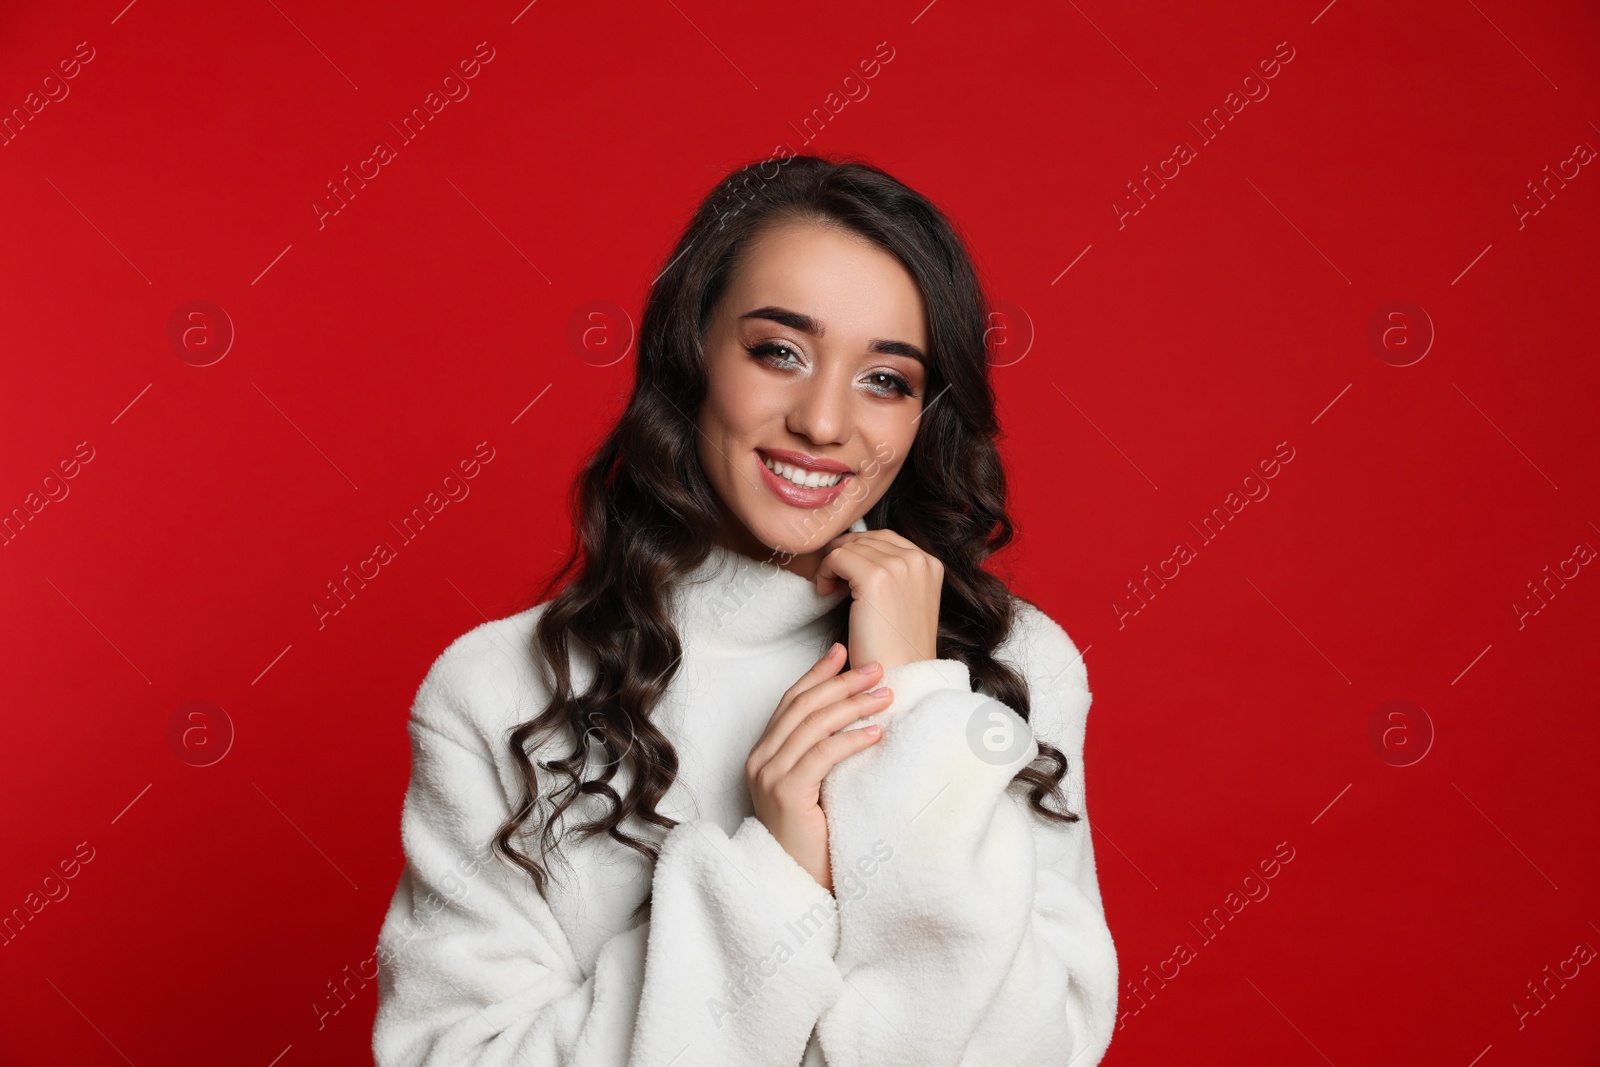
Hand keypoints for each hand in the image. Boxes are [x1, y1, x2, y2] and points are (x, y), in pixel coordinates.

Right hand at [745, 642, 889, 891]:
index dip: (817, 675)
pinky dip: (851, 739)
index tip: (843, 653)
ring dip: (853, 705)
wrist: (799, 888)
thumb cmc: (815, 841)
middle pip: (802, 706)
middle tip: (877, 669)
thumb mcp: (817, 788)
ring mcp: (769, 777)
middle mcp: (760, 761)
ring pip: (813, 725)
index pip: (791, 702)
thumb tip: (859, 718)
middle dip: (841, 682)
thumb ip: (822, 755)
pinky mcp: (786, 794)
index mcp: (764, 756)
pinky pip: (822, 755)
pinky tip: (876, 733)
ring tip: (886, 696)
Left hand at [814, 529, 942, 671]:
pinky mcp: (875, 578)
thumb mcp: (906, 600)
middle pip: (866, 539)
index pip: (885, 538)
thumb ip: (895, 573)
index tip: (845, 571)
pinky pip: (836, 558)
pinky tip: (826, 593)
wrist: (900, 676)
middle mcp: (918, 559)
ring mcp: (898, 566)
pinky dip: (825, 572)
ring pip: (850, 547)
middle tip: (832, 578)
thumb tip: (859, 550)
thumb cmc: (897, 646)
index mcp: (930, 563)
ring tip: (830, 589)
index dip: (859, 550)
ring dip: (833, 565)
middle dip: (845, 555)